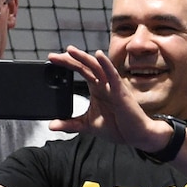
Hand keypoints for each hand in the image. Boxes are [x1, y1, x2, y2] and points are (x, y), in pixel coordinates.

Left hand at [47, 46, 175, 151]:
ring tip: (70, 50)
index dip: (66, 64)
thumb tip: (51, 126)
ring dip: (83, 58)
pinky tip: (98, 55)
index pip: (79, 71)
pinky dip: (106, 64)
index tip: (51, 61)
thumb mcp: (88, 126)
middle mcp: (103, 84)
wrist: (135, 136)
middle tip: (53, 56)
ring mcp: (112, 86)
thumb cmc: (117, 127)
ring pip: (97, 67)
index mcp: (96, 88)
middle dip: (70, 59)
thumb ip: (70, 124)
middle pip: (85, 66)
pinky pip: (113, 75)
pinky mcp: (121, 91)